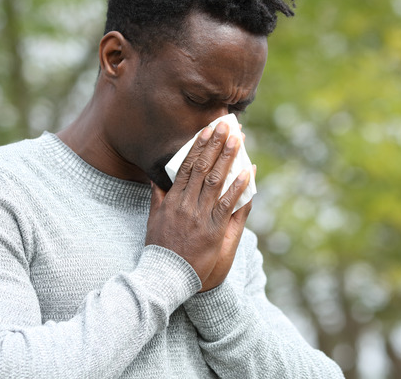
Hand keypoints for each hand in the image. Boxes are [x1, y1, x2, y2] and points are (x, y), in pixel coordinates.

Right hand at [146, 122, 252, 291]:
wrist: (165, 275)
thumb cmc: (160, 249)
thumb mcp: (153, 220)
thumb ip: (158, 198)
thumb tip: (156, 180)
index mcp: (172, 200)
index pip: (187, 167)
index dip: (199, 147)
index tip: (207, 130)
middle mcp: (185, 204)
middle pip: (203, 168)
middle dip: (216, 145)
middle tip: (227, 126)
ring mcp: (199, 216)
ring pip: (215, 181)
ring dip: (228, 158)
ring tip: (238, 140)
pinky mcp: (213, 230)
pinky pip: (227, 204)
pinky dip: (237, 187)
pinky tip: (246, 172)